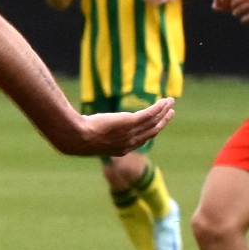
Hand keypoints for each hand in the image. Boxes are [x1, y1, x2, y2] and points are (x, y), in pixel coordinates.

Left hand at [57, 97, 174, 156]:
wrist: (77, 137)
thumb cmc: (78, 138)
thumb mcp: (90, 138)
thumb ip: (96, 134)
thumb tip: (88, 127)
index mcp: (121, 150)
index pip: (141, 140)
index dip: (150, 132)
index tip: (156, 125)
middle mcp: (130, 143)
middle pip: (152, 131)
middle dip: (162, 121)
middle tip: (170, 113)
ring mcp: (131, 133)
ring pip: (154, 121)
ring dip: (164, 111)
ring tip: (171, 102)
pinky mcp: (131, 122)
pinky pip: (150, 113)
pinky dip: (159, 107)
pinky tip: (165, 100)